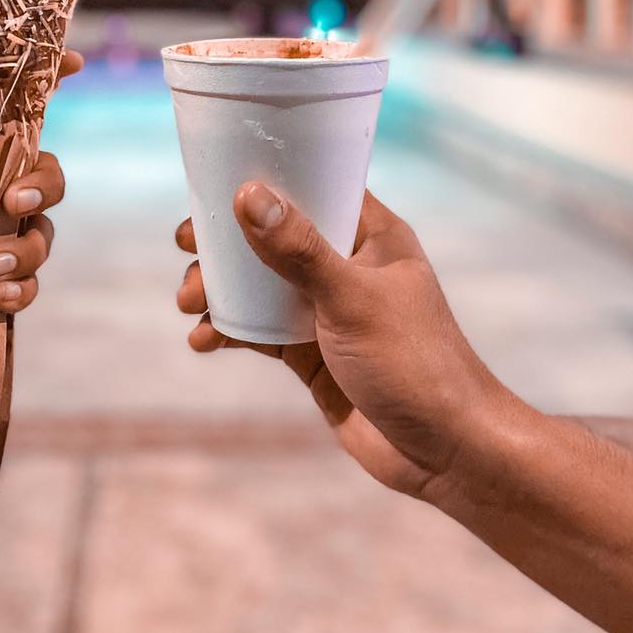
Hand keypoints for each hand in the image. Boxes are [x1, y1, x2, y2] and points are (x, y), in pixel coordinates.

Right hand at [176, 183, 512, 502]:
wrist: (444, 453)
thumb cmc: (415, 364)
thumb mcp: (352, 300)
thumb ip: (300, 251)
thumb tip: (248, 196)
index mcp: (372, 235)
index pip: (315, 185)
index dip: (266, 178)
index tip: (214, 181)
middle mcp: (348, 265)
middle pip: (275, 234)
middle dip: (227, 241)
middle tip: (188, 245)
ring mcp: (328, 310)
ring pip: (260, 283)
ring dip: (220, 288)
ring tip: (188, 302)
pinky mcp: (311, 352)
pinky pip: (259, 330)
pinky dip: (229, 330)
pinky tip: (204, 340)